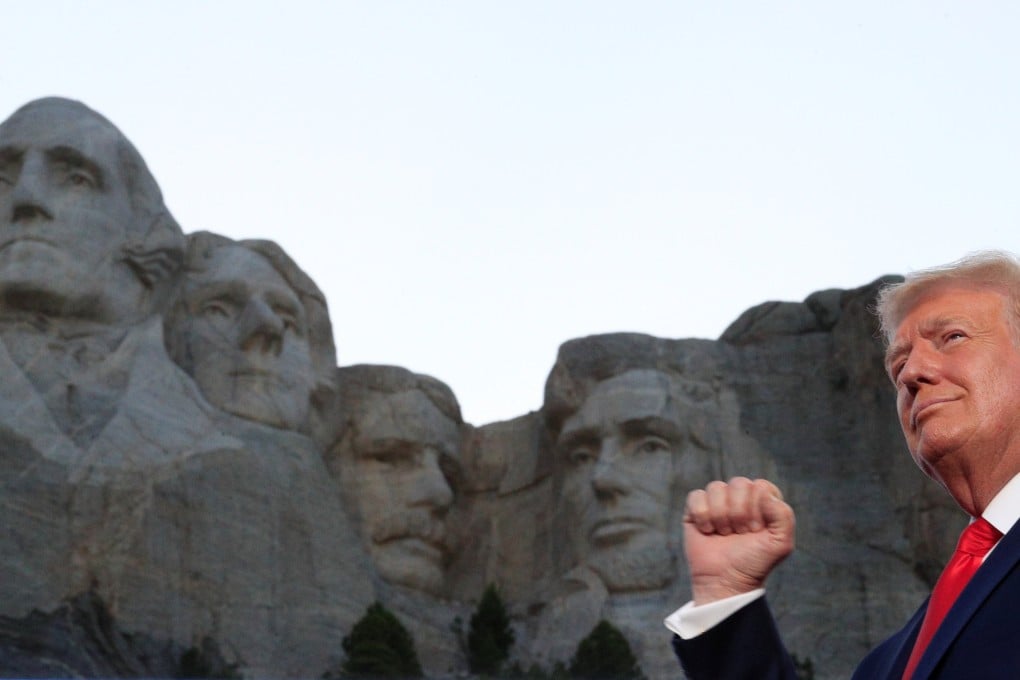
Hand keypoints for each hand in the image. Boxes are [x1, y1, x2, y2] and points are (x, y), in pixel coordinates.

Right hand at [683, 477, 794, 604]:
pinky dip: (702, 516)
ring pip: (716, 487)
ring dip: (720, 516)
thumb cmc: (754, 563)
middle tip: (740, 533)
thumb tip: (764, 493)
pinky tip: (707, 531)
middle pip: (738, 483)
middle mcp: (740, 498)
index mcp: (763, 501)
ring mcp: (717, 502)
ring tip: (723, 534)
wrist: (725, 581)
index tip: (756, 531)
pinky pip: (696, 496)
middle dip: (739, 513)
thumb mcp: (780, 544)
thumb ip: (783, 515)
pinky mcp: (695, 509)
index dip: (758, 509)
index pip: (760, 486)